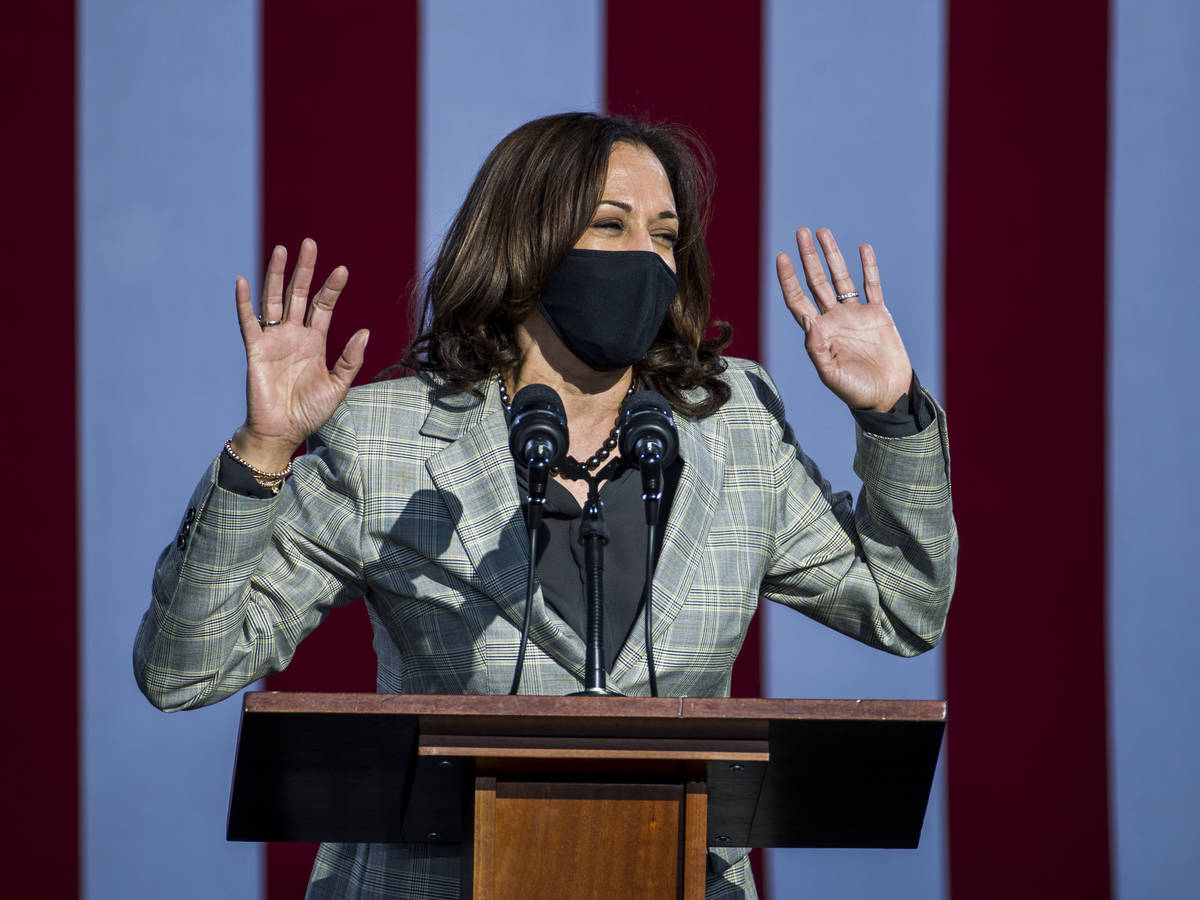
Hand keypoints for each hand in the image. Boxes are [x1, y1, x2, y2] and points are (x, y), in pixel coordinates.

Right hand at [232, 238, 368, 469]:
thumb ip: (350, 359)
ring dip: (276, 275)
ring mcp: (274, 340)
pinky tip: (243, 280)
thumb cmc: (310, 412)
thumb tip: (365, 331)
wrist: (283, 431)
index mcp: (315, 342)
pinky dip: (245, 302)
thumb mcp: (338, 385)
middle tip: (309, 243)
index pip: (324, 306)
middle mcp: (294, 335)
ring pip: (274, 300)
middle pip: (299, 294)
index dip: (332, 288)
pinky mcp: (255, 350)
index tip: (342, 269)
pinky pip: (248, 322)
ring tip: (282, 250)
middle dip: (304, 269)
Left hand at [776, 227, 912, 411]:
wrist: (888, 395)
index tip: (781, 256)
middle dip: (808, 257)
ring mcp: (855, 315)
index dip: (788, 279)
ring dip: (832, 255)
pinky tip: (862, 248)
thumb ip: (818, 351)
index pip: (797, 300)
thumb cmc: (856, 391)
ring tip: (823, 232)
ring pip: (841, 278)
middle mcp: (834, 319)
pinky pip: (872, 285)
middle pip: (816, 282)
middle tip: (801, 232)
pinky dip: (868, 267)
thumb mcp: (832, 375)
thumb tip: (809, 323)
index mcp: (818, 333)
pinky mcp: (878, 314)